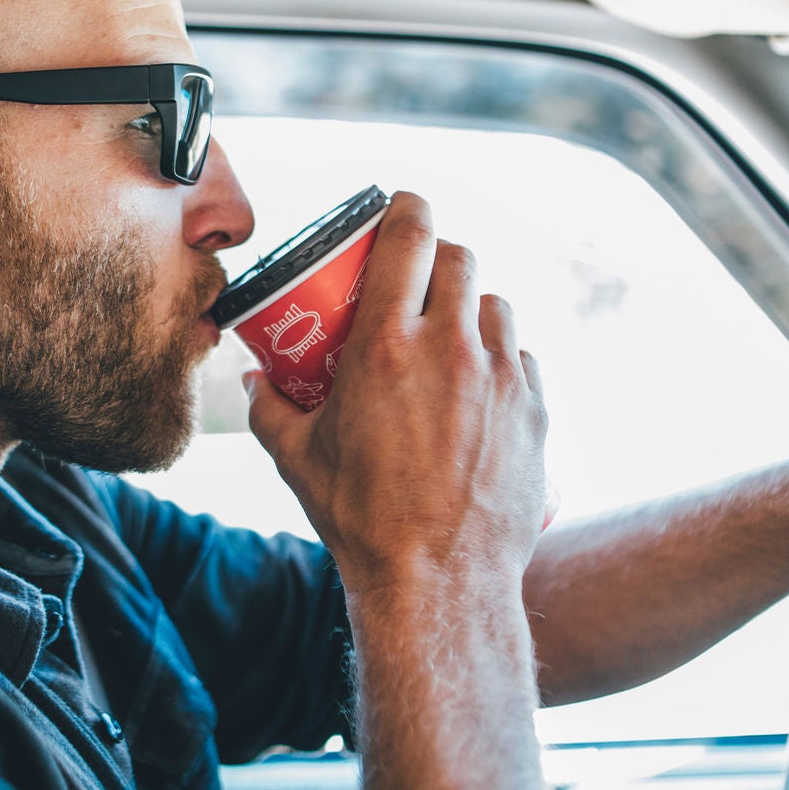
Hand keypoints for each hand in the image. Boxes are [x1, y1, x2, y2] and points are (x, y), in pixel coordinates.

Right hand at [244, 192, 550, 592]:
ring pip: (495, 304)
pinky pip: (522, 358)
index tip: (402, 208)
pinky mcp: (535, 410)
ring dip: (471, 307)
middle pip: (459, 258)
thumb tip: (253, 376)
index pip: (410, 235)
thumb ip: (269, 407)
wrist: (438, 581)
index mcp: (385, 345)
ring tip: (448, 338)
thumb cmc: (362, 519)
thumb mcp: (297, 459)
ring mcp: (501, 377)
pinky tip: (477, 391)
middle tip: (417, 280)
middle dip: (438, 257)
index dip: (408, 208)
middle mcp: (450, 347)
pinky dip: (500, 360)